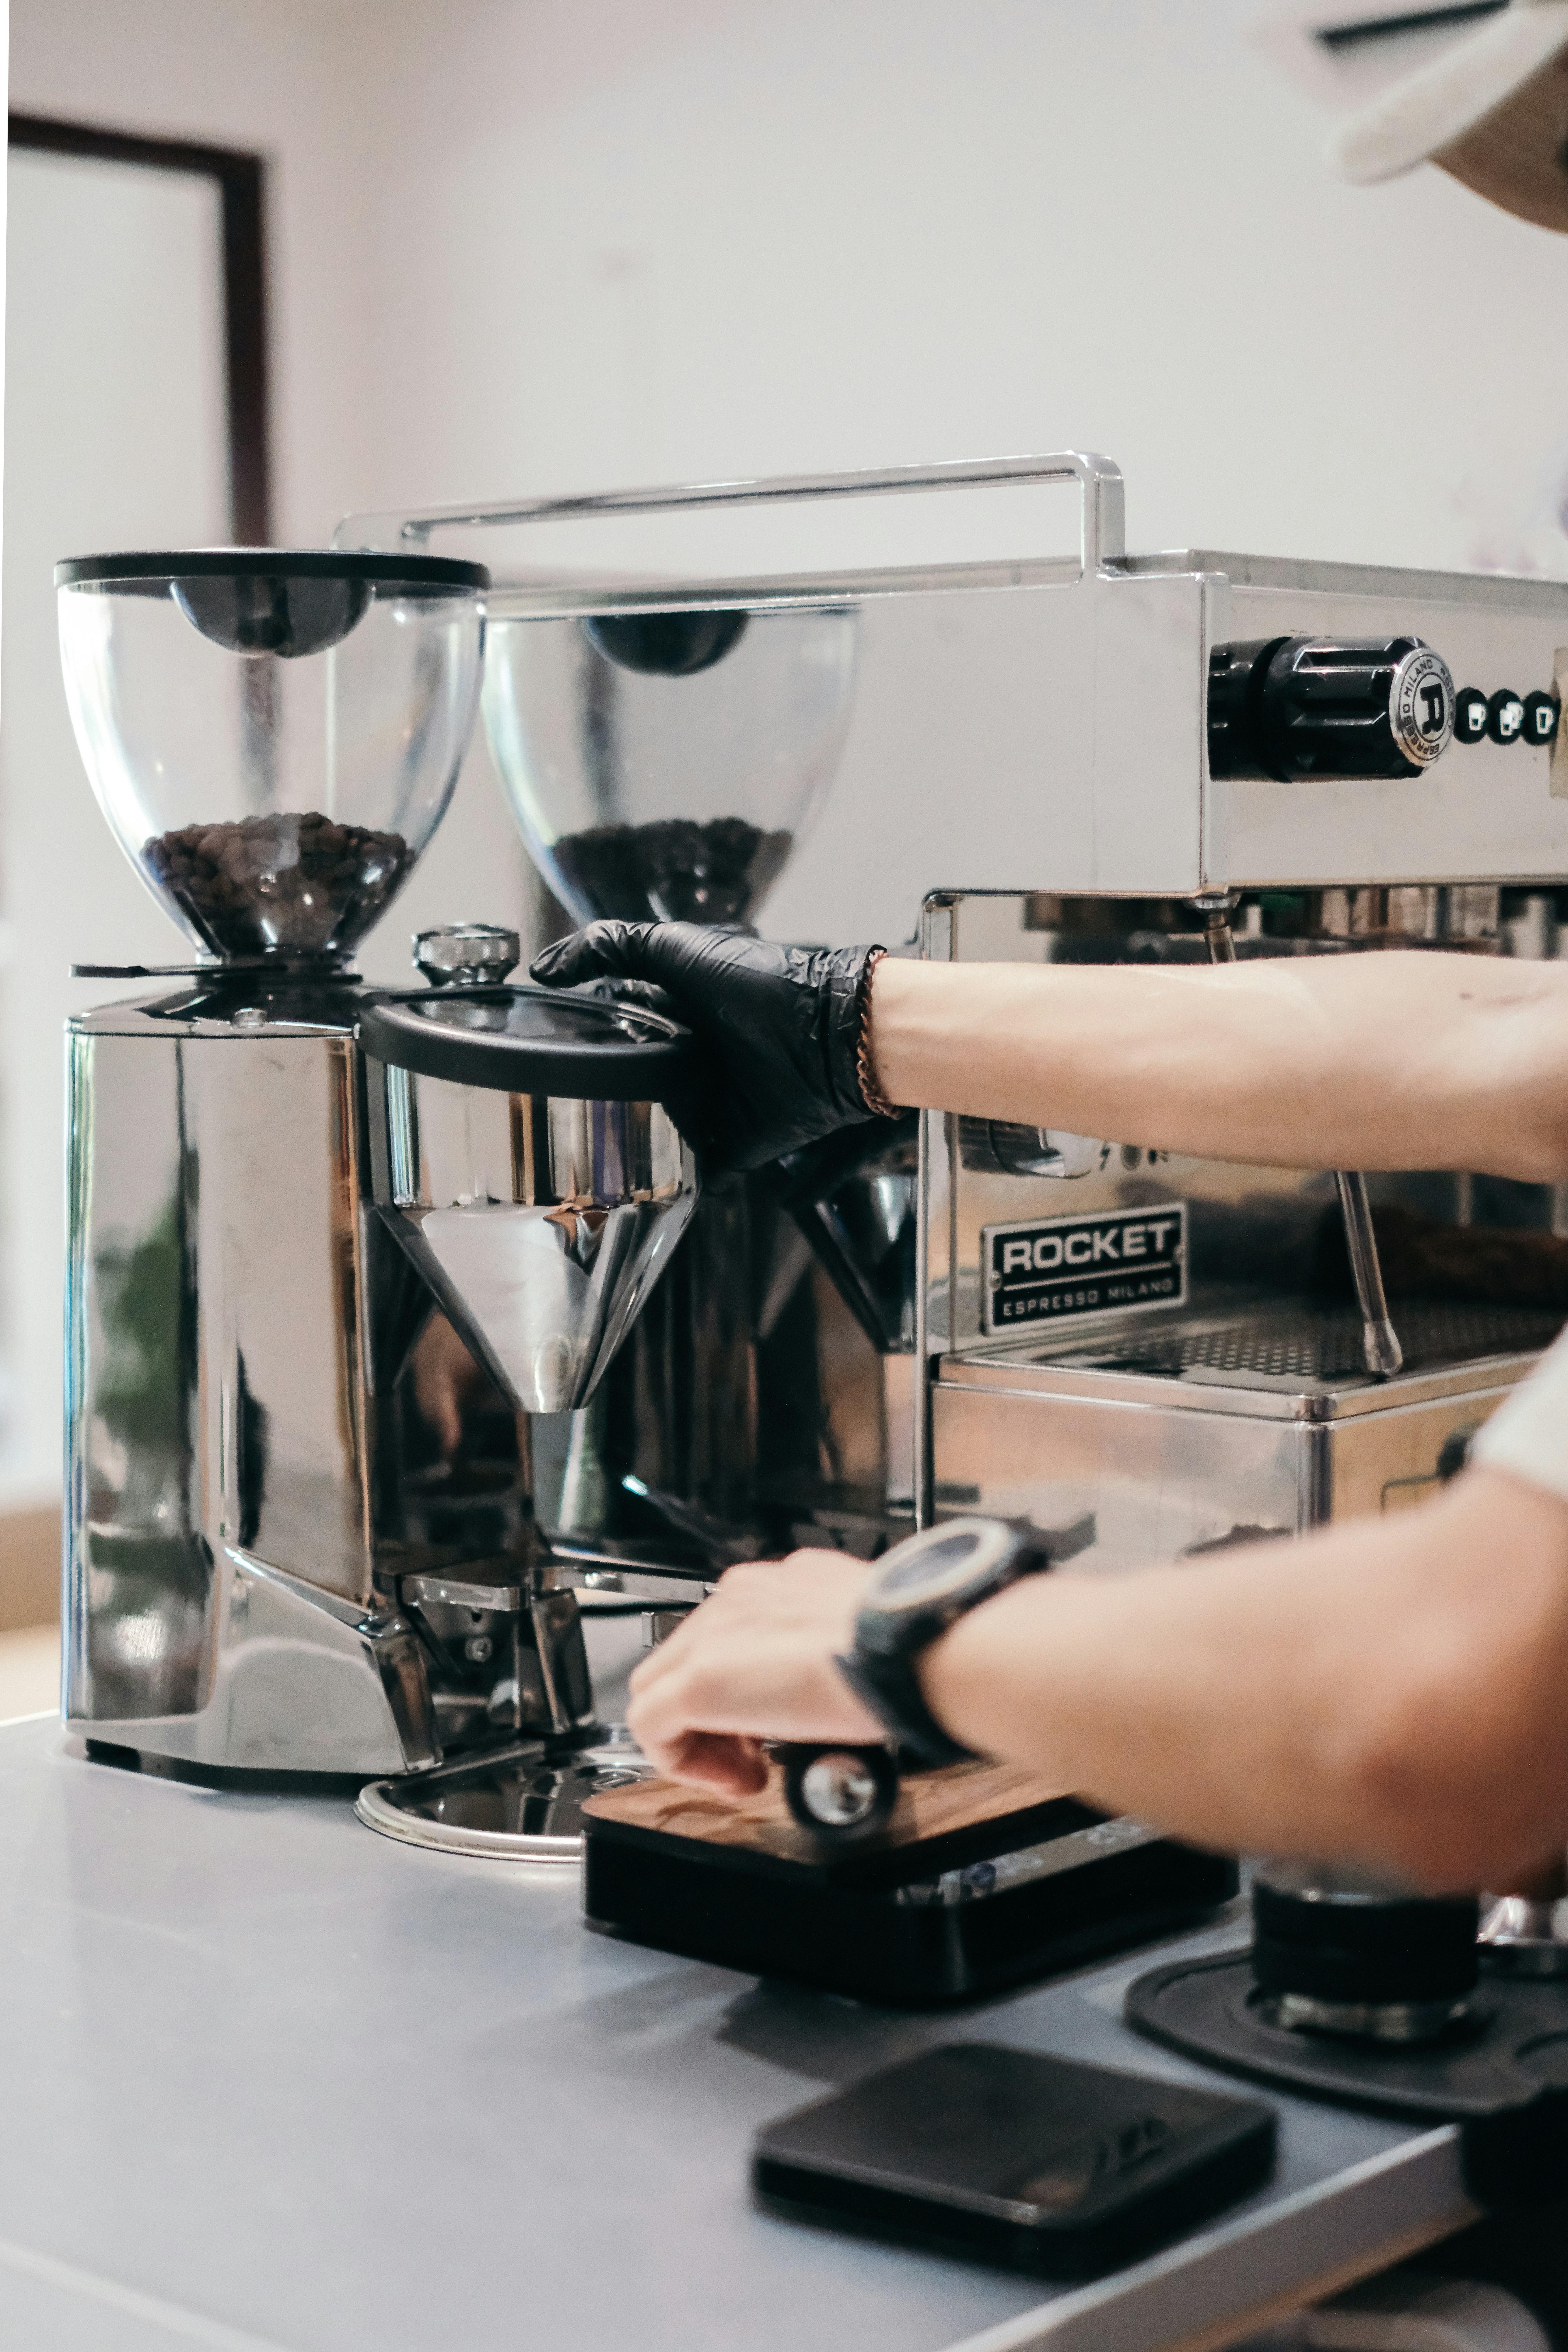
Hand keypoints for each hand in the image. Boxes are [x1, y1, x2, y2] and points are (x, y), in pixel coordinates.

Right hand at [529, 920, 889, 1173]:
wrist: (830, 1033)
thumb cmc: (762, 982)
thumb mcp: (675, 947)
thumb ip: (610, 945)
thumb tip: (545, 967)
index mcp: (680, 1010)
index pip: (621, 1024)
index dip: (588, 1036)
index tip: (548, 1051)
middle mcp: (697, 1057)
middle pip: (638, 1083)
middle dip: (606, 1098)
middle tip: (564, 1112)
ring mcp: (717, 1102)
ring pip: (664, 1129)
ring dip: (638, 1143)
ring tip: (595, 1158)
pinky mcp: (739, 1142)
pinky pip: (704, 1169)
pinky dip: (684, 1180)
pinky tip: (652, 1188)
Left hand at [626, 1550, 881, 1794]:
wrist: (910, 1648)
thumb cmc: (904, 1647)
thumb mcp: (862, 1637)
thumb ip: (834, 1648)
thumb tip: (839, 1680)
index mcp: (778, 1586)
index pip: (728, 1636)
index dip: (742, 1689)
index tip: (774, 1725)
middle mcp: (739, 1598)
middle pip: (686, 1661)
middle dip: (715, 1717)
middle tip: (756, 1755)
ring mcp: (714, 1635)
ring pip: (660, 1689)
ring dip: (699, 1741)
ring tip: (748, 1771)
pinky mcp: (700, 1679)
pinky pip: (651, 1727)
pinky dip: (683, 1762)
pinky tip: (735, 1779)